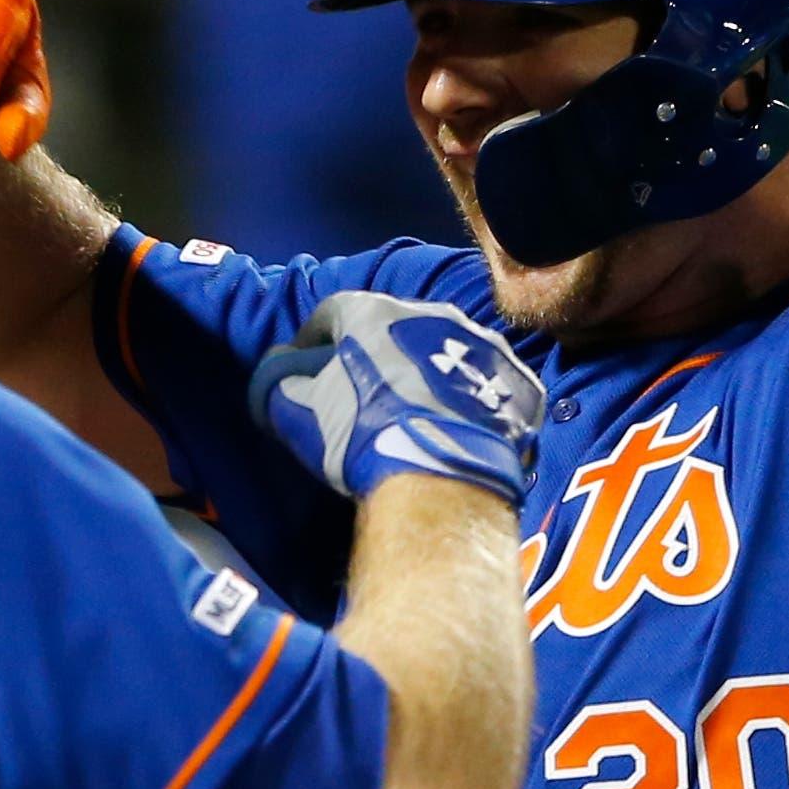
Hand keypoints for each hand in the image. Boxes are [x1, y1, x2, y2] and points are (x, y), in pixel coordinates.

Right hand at [250, 294, 542, 505]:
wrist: (443, 476)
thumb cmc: (361, 436)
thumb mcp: (299, 414)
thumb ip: (278, 386)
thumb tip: (272, 375)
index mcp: (375, 312)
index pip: (331, 313)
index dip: (313, 342)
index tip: (306, 369)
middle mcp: (433, 313)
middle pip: (394, 329)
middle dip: (376, 355)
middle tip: (365, 395)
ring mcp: (482, 344)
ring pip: (445, 351)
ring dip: (427, 374)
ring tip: (415, 414)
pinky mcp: (516, 382)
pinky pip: (485, 384)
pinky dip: (470, 400)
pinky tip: (457, 429)